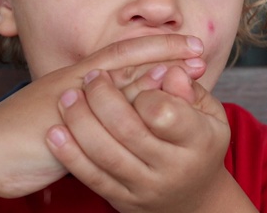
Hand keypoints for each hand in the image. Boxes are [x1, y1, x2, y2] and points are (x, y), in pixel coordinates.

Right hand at [0, 35, 205, 211]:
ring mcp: (74, 99)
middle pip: (129, 59)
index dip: (153, 46)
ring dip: (161, 69)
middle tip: (200, 47)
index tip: (183, 45)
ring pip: (125, 78)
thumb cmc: (16, 140)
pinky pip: (112, 106)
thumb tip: (103, 107)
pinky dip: (139, 97)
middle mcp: (77, 82)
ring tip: (194, 65)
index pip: (120, 53)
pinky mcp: (71, 120)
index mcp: (73, 78)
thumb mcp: (54, 118)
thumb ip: (82, 110)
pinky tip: (163, 94)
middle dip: (166, 51)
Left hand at [46, 66, 234, 212]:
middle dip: (102, 98)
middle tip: (92, 77)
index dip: (143, 88)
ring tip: (68, 98)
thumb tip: (169, 68)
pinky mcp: (123, 200)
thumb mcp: (210, 115)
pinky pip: (91, 178)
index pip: (164, 112)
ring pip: (105, 154)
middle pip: (128, 130)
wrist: (194, 200)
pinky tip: (56, 132)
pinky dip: (70, 154)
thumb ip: (190, 90)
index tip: (133, 72)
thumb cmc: (200, 143)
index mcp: (199, 141)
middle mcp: (172, 168)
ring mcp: (145, 187)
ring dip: (80, 122)